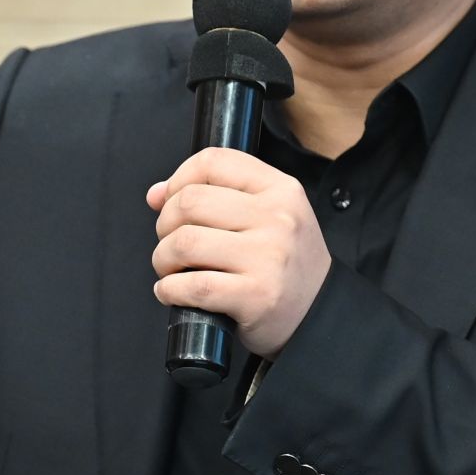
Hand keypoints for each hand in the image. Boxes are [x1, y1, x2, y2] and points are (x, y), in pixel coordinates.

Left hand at [146, 148, 330, 357]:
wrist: (318, 313)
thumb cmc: (284, 263)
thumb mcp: (267, 215)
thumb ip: (216, 196)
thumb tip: (156, 194)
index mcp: (280, 190)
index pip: (213, 161)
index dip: (178, 179)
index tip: (170, 201)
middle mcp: (277, 219)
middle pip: (190, 202)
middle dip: (165, 224)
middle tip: (171, 243)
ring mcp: (268, 258)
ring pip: (185, 242)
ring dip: (163, 259)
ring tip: (171, 269)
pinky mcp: (256, 296)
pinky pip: (192, 286)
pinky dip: (169, 289)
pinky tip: (172, 291)